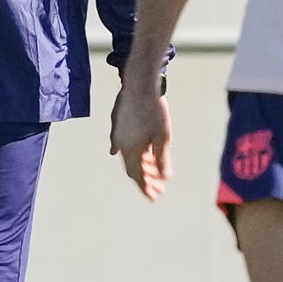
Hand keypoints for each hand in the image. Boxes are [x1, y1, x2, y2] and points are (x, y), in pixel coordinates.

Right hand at [110, 85, 172, 200]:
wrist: (139, 83)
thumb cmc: (154, 110)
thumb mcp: (163, 137)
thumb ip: (162, 159)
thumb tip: (165, 178)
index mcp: (131, 151)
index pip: (138, 177)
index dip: (146, 188)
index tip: (154, 197)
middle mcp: (121, 145)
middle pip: (132, 168)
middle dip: (145, 179)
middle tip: (157, 187)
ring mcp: (117, 134)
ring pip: (128, 156)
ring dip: (140, 164)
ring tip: (152, 168)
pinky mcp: (118, 124)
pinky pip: (122, 144)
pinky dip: (130, 151)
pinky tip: (127, 152)